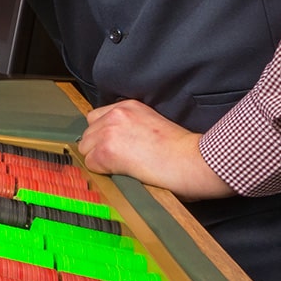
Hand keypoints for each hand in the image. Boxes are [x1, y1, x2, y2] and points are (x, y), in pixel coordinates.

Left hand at [78, 99, 233, 200]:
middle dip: (99, 148)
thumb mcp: (152, 125)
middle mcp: (116, 114)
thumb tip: (117, 143)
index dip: (104, 136)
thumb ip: (131, 127)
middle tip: (119, 161)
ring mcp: (109, 131)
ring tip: (122, 168)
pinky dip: (103, 172)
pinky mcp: (106, 151)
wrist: (194, 160)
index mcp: (129, 106)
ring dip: (99, 160)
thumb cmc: (183, 150)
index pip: (97, 119)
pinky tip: (122, 174)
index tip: (116, 148)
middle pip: (88, 134)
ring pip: (86, 149)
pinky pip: (91, 164)